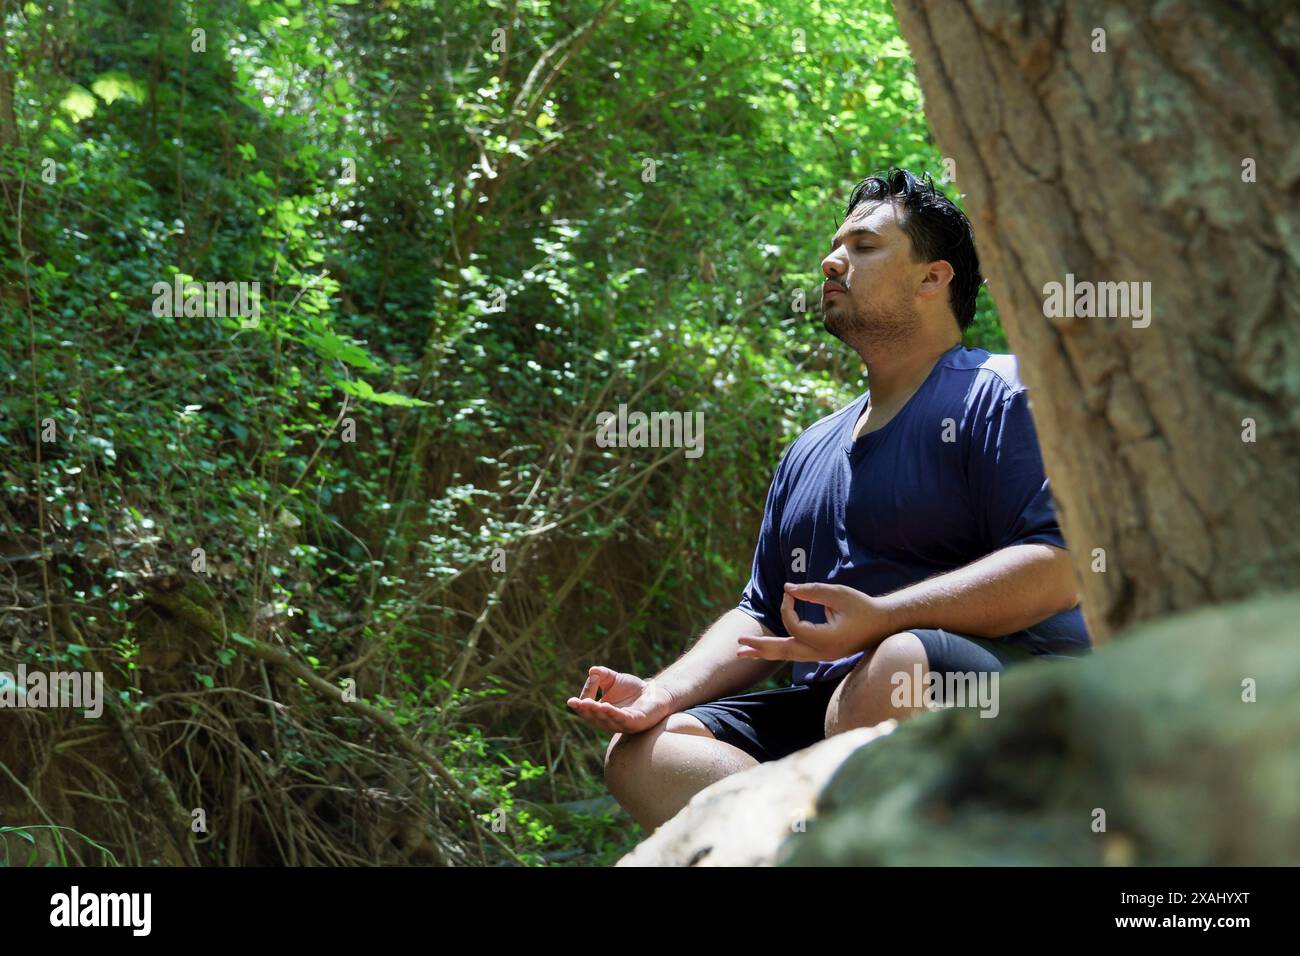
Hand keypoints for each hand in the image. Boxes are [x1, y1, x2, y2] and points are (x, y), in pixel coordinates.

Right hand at [566, 666, 675, 734]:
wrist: (655, 693)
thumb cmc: (632, 689)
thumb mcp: (613, 679)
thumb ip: (602, 675)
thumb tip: (591, 671)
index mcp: (601, 714)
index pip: (587, 709)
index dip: (583, 699)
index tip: (585, 687)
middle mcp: (610, 722)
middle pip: (593, 718)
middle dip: (584, 710)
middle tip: (576, 703)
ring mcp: (623, 724)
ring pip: (606, 720)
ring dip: (597, 712)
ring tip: (588, 703)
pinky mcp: (636, 723)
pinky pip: (623, 719)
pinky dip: (613, 713)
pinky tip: (606, 706)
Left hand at [736, 582, 894, 661]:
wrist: (883, 624)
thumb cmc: (862, 607)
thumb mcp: (838, 594)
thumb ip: (811, 591)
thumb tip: (786, 589)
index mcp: (825, 640)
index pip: (794, 625)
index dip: (788, 606)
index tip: (790, 593)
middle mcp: (821, 652)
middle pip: (784, 651)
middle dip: (760, 647)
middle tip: (738, 645)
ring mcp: (822, 656)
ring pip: (788, 655)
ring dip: (766, 652)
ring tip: (743, 653)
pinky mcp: (822, 653)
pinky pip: (796, 653)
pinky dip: (779, 650)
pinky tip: (765, 650)